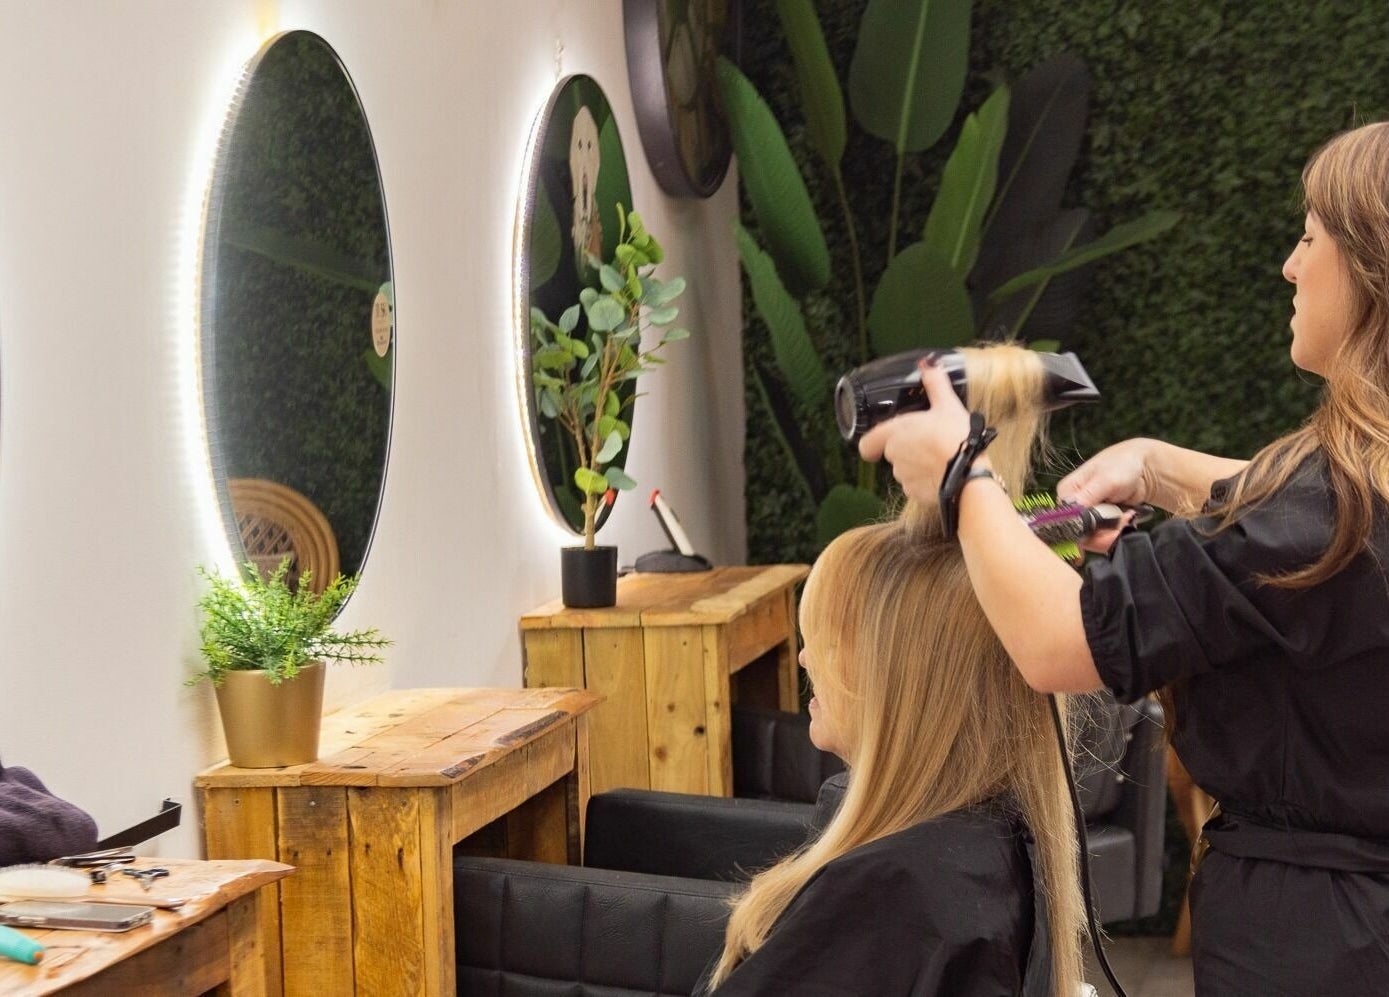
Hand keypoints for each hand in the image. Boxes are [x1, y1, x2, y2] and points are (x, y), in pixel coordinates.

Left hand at [858, 357, 972, 505]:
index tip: (878, 443)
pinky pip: (916, 486)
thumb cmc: (956, 438)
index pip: (867, 443)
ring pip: (904, 470)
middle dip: (906, 449)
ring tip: (938, 457)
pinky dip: (925, 480)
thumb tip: (928, 364)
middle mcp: (894, 456)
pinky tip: (941, 473)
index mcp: (896, 433)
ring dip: (916, 464)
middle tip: (928, 441)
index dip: (872, 442)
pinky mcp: (915, 493)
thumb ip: (935, 384)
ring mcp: (904, 477)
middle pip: (892, 453)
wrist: (968, 475)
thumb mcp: (948, 405)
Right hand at [1058, 439, 1158, 553]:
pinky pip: (1103, 536)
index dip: (1082, 531)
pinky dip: (1116, 532)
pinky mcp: (1099, 521)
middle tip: (1122, 523)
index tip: (1104, 530)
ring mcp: (1087, 515)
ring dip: (1111, 533)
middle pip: (1079, 533)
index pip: (1065, 521)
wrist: (1145, 469)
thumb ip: (1087, 497)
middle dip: (1102, 534)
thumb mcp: (1105, 480)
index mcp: (1066, 493)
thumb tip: (1069, 516)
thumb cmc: (1123, 466)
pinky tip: (1126, 520)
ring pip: (1092, 538)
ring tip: (1127, 518)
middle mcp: (1073, 506)